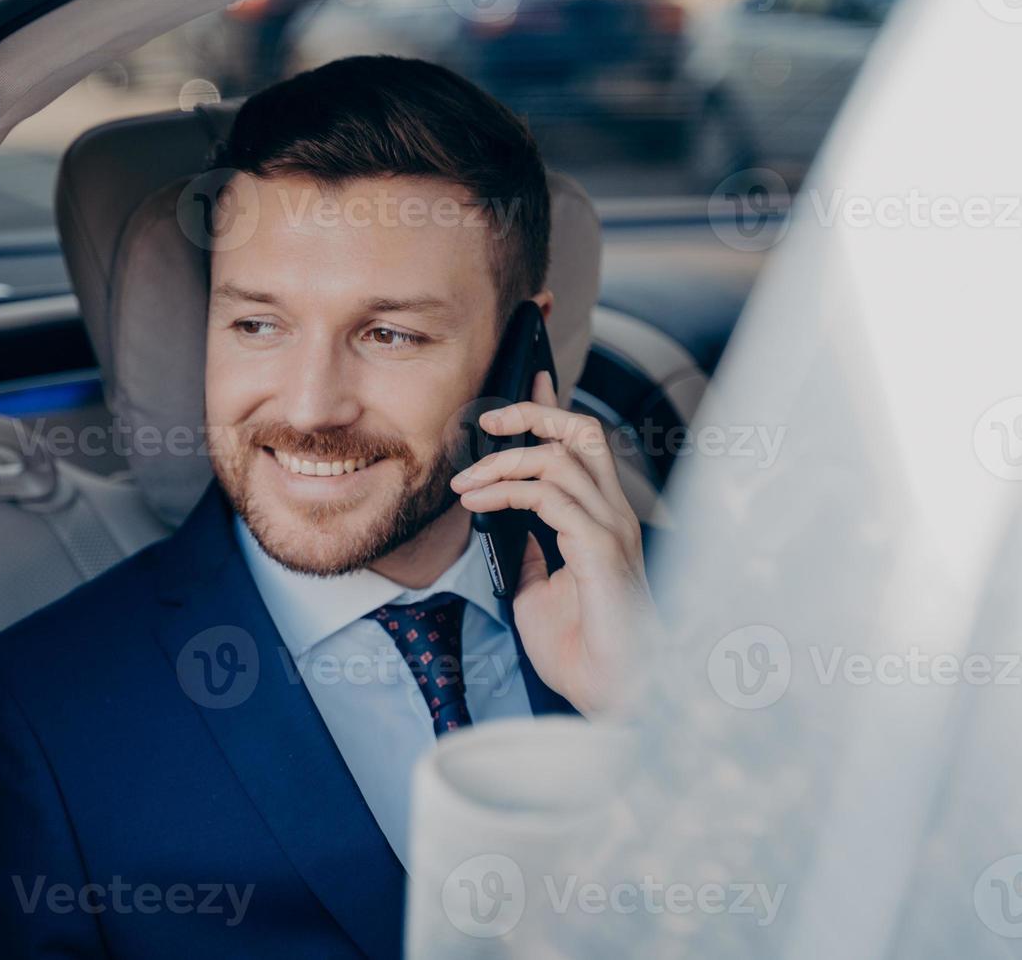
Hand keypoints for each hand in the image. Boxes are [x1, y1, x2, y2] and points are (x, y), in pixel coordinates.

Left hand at [450, 371, 657, 715]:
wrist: (610, 695)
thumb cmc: (579, 651)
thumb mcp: (538, 591)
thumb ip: (527, 552)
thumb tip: (499, 525)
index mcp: (601, 522)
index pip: (579, 448)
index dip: (551, 410)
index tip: (527, 382)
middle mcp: (612, 516)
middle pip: (583, 433)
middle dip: (533, 414)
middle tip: (486, 420)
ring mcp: (610, 530)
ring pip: (562, 457)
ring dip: (503, 461)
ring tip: (464, 481)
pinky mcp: (600, 550)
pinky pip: (551, 497)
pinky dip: (508, 491)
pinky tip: (479, 503)